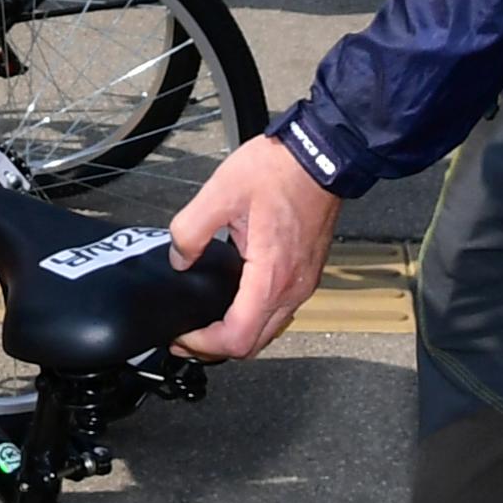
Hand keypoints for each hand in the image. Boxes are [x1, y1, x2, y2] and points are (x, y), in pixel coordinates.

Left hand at [166, 133, 337, 360]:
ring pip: (268, 331)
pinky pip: (278, 312)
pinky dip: (253, 318)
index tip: (181, 335)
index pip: (237, 338)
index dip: (204, 345)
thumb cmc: (280, 170)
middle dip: (216, 348)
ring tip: (205, 322)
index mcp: (270, 275)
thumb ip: (190, 230)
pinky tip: (233, 301)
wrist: (323, 154)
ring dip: (236, 335)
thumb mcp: (221, 192)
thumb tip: (179, 259)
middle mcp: (292, 288)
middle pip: (253, 345)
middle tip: (186, 336)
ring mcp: (303, 283)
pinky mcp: (307, 273)